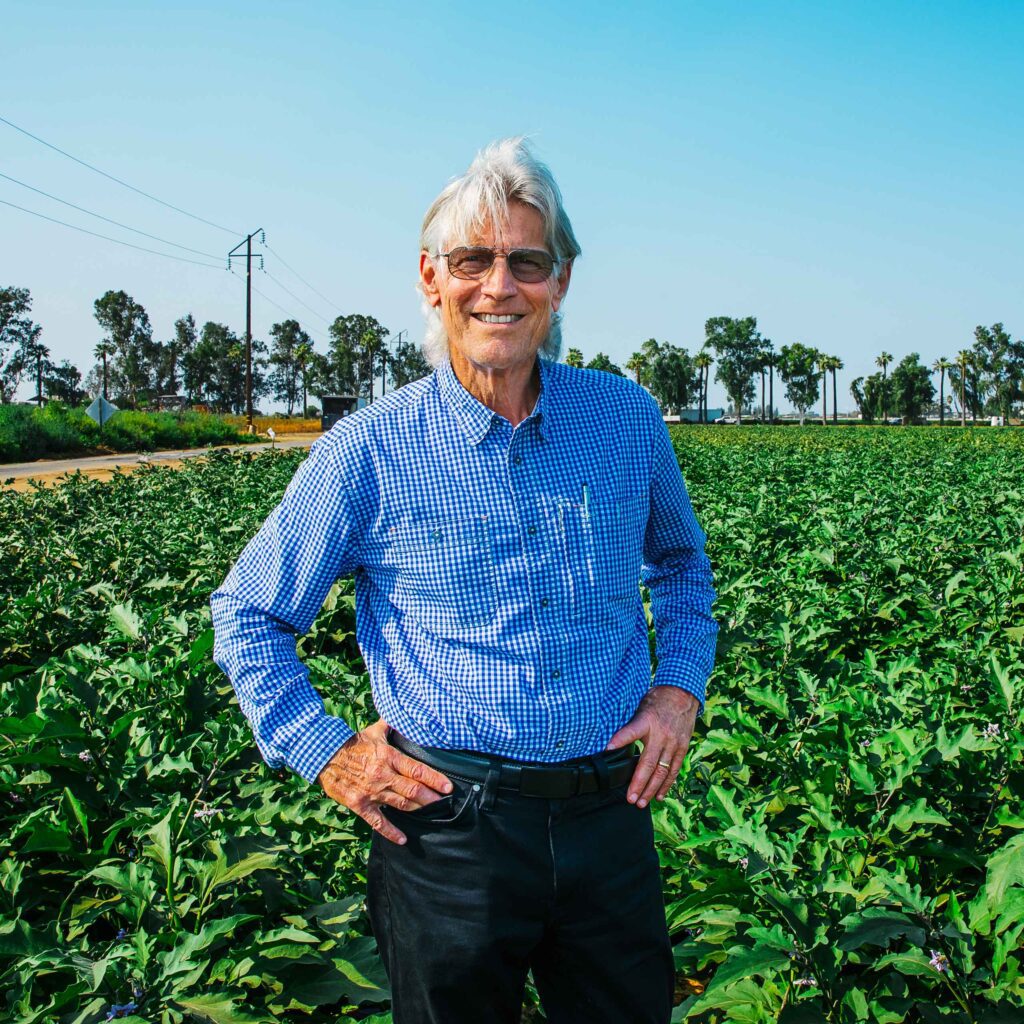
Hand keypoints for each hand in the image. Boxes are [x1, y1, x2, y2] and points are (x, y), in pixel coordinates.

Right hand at [317, 719, 452, 844]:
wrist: (325, 756)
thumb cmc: (353, 744)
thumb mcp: (374, 731)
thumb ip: (392, 725)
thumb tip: (405, 714)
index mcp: (388, 756)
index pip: (417, 769)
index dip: (434, 779)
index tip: (448, 787)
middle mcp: (382, 775)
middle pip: (413, 789)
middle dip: (431, 798)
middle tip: (445, 803)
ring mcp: (371, 791)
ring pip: (400, 804)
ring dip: (418, 810)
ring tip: (432, 814)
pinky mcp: (360, 804)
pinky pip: (378, 822)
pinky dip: (391, 832)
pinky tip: (403, 839)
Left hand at [605, 686, 698, 808]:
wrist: (682, 694)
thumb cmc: (657, 701)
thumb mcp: (640, 708)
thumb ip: (632, 727)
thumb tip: (614, 745)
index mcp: (647, 721)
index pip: (631, 732)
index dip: (619, 740)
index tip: (608, 749)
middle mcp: (661, 734)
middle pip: (648, 764)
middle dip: (638, 784)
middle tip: (630, 799)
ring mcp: (674, 743)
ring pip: (662, 771)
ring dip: (651, 789)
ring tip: (641, 803)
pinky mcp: (682, 747)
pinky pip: (674, 769)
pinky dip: (666, 784)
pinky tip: (659, 795)